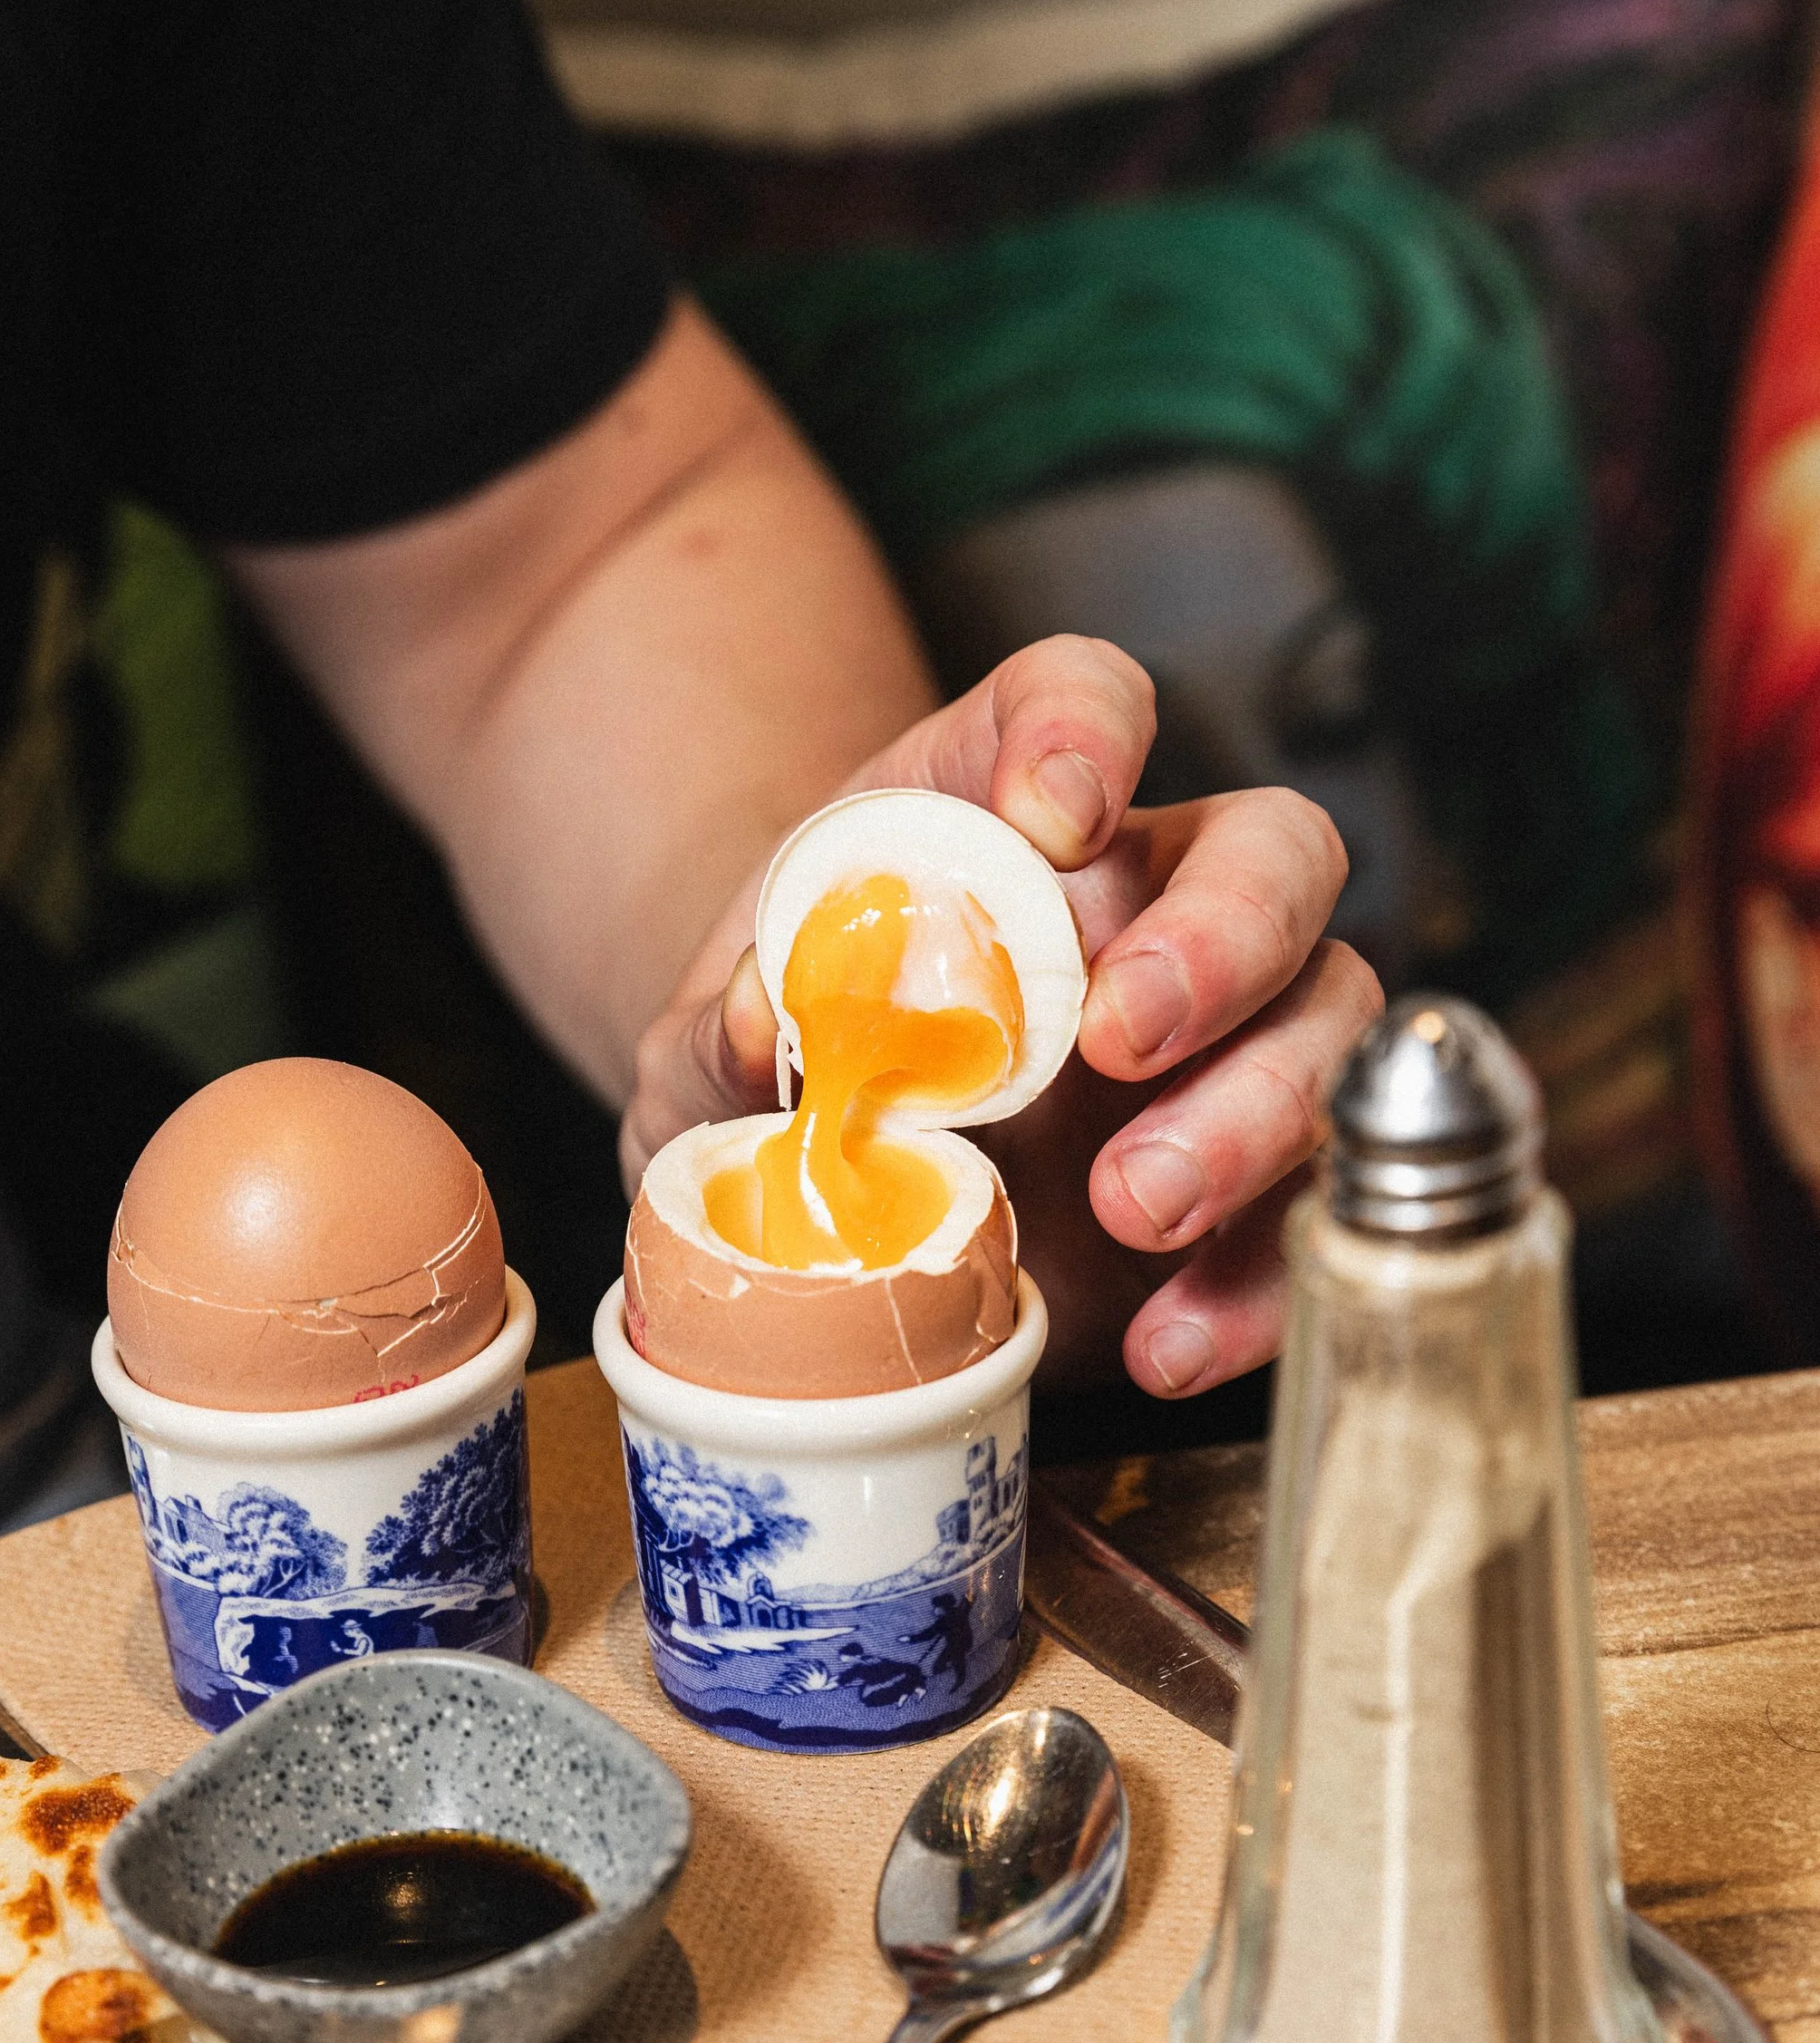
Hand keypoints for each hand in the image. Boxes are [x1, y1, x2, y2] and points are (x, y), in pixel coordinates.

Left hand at [621, 635, 1379, 1395]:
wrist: (824, 1213)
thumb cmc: (782, 1081)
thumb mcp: (712, 1052)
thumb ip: (724, 1031)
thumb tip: (766, 1025)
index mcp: (1005, 816)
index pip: (1080, 701)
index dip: (1086, 733)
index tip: (1054, 812)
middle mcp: (1148, 903)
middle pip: (1271, 853)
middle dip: (1219, 937)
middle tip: (1121, 1037)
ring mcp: (1221, 1043)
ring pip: (1329, 1022)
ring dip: (1255, 1113)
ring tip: (1136, 1207)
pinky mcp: (1242, 1186)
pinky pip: (1304, 1212)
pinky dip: (1253, 1282)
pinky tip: (1166, 1342)